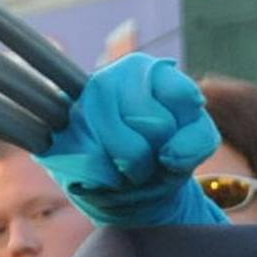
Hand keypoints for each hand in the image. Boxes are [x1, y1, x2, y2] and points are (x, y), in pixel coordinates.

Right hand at [41, 53, 221, 227]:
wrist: (129, 186)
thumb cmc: (165, 154)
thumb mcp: (196, 142)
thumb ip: (198, 140)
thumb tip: (167, 155)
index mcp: (144, 70)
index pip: (185, 97)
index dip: (189, 129)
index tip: (177, 134)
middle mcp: (107, 80)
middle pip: (159, 126)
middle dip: (162, 151)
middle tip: (150, 153)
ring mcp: (77, 110)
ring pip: (132, 152)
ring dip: (139, 171)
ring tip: (131, 165)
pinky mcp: (58, 143)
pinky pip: (105, 173)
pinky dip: (115, 183)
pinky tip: (109, 172)